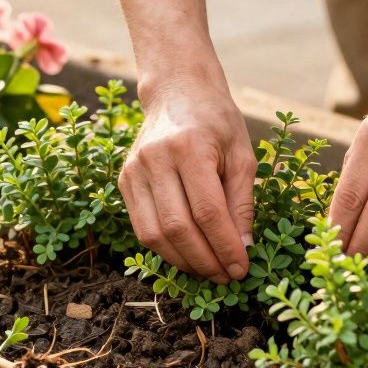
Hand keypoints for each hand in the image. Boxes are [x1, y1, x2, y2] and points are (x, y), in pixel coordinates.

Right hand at [120, 78, 255, 284]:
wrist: (177, 91)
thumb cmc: (216, 121)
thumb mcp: (242, 154)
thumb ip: (241, 202)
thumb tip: (242, 249)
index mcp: (190, 147)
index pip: (207, 212)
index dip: (225, 246)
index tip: (241, 269)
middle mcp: (156, 158)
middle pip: (178, 228)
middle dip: (205, 260)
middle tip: (226, 276)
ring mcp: (134, 170)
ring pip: (154, 234)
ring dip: (182, 261)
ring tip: (207, 271)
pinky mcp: (124, 179)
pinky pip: (141, 226)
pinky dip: (165, 248)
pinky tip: (187, 254)